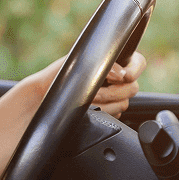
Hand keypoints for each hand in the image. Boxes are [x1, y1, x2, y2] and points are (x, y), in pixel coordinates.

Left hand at [23, 51, 146, 117]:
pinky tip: (89, 111)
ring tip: (88, 102)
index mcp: (109, 63)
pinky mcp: (106, 116)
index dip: (134, 69)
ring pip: (125, 103)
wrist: (40, 102)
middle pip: (132, 86)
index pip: (137, 62)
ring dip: (106, 103)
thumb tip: (121, 73)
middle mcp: (113, 80)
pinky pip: (116, 117)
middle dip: (114, 91)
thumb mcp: (76, 65)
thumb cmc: (54, 79)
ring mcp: (111, 99)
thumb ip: (100, 63)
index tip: (123, 76)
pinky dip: (104, 114)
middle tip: (96, 92)